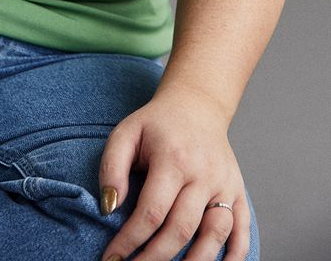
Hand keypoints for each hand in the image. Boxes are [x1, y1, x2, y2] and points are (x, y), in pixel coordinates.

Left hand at [98, 90, 250, 259]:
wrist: (196, 105)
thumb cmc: (156, 124)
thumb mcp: (126, 133)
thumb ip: (112, 167)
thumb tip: (108, 207)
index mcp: (173, 158)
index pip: (151, 212)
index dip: (130, 240)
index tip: (112, 258)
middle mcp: (203, 174)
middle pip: (181, 229)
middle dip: (155, 258)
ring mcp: (224, 184)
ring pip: (215, 235)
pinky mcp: (238, 191)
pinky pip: (242, 230)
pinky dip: (235, 256)